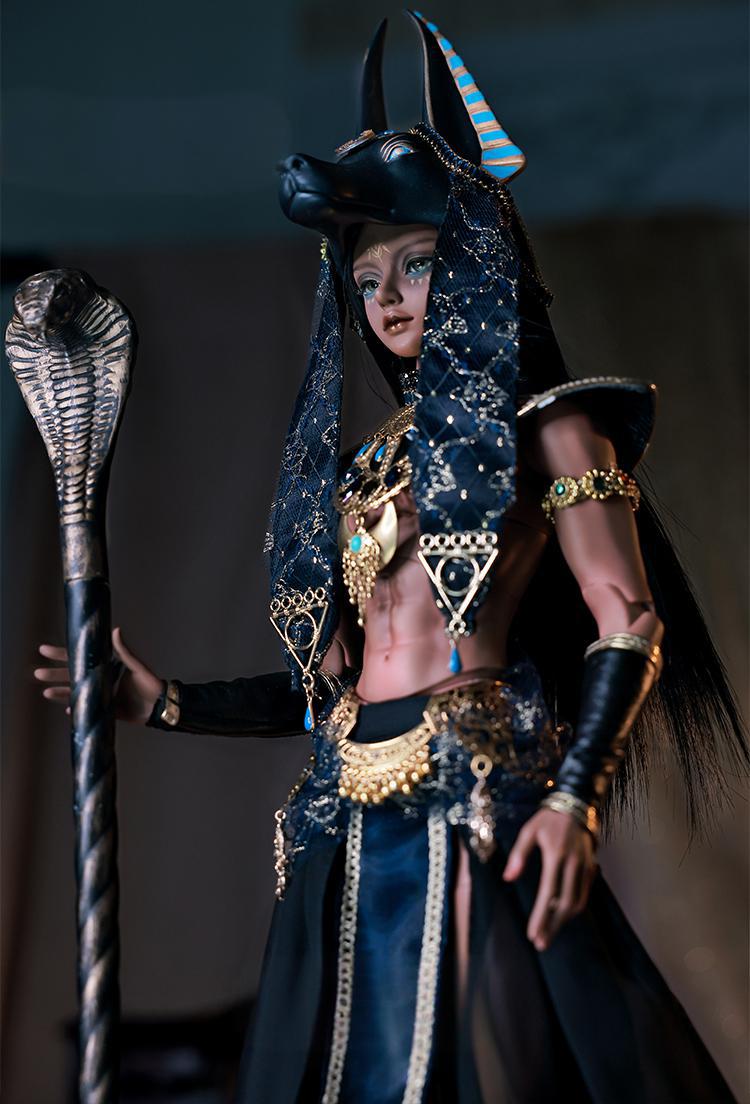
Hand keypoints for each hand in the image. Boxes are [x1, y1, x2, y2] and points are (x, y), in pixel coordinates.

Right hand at [35, 627, 163, 724]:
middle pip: (73, 674)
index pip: (80, 657)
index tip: (44, 650)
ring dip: (61, 691)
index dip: (62, 653)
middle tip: (37, 673)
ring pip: (76, 691)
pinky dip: (77, 708)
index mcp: (107, 665)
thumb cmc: (150, 682)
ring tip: (44, 692)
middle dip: (55, 673)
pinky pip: (87, 708)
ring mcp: (102, 694)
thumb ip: (124, 651)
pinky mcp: (106, 709)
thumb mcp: (136, 666)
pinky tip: (67, 708)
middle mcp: (102, 678)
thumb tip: (115, 630)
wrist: (160, 706)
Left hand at [502, 807, 597, 951]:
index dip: (541, 917)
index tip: (532, 935)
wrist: (577, 804)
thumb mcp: (529, 831)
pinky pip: (585, 893)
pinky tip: (563, 915)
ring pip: (578, 902)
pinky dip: (574, 907)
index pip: (549, 894)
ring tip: (549, 932)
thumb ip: (519, 855)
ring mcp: (585, 867)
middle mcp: (573, 865)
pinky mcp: (592, 867)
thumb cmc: (549, 819)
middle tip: (541, 943)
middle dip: (553, 926)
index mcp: (556, 856)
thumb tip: (508, 878)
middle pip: (566, 905)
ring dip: (564, 921)